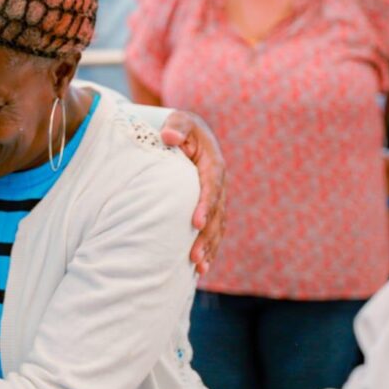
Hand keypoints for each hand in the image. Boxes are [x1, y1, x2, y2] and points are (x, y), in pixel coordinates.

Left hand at [158, 111, 225, 273]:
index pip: (211, 187)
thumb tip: (169, 135)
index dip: (205, 205)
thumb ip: (176, 126)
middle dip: (207, 236)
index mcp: (213, 164)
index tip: (196, 222)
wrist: (188, 133)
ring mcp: (217, 198)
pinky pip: (213, 230)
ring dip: (209, 247)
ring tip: (199, 268)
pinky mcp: (210, 208)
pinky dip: (209, 248)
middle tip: (194, 257)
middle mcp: (219, 185)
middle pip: (216, 214)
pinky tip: (202, 267)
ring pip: (217, 227)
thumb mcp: (179, 121)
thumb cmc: (180, 127)